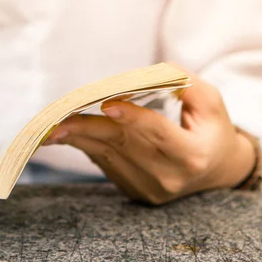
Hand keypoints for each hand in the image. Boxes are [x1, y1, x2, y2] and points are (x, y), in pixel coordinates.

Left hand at [45, 70, 255, 204]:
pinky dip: (83, 144)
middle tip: (58, 119)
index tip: (108, 103)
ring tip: (48, 128)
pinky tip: (63, 133)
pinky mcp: (132, 189)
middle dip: (88, 128)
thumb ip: (186, 84)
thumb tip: (149, 72)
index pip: (158, 134)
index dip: (133, 118)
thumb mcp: (211, 103)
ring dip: (76, 137)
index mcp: (191, 154)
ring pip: (105, 156)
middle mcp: (167, 176)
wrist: (212, 171)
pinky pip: (101, 162)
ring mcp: (147, 187)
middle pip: (123, 145)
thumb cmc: (210, 130)